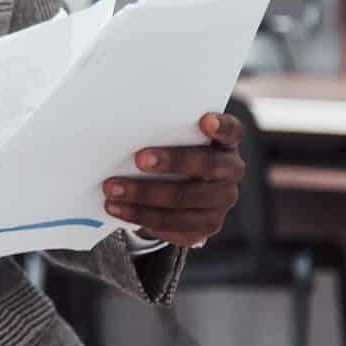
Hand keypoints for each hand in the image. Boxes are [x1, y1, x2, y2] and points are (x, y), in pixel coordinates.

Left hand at [103, 111, 244, 247]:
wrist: (179, 196)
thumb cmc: (171, 155)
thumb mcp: (171, 141)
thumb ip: (161, 133)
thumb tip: (123, 129)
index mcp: (225, 143)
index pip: (231, 130)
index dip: (221, 126)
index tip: (206, 120)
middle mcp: (230, 170)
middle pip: (206, 165)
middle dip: (170, 161)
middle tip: (138, 159)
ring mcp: (222, 200)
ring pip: (184, 199)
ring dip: (144, 194)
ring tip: (114, 189)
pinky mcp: (207, 225)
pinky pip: (172, 223)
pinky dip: (139, 214)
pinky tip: (117, 207)